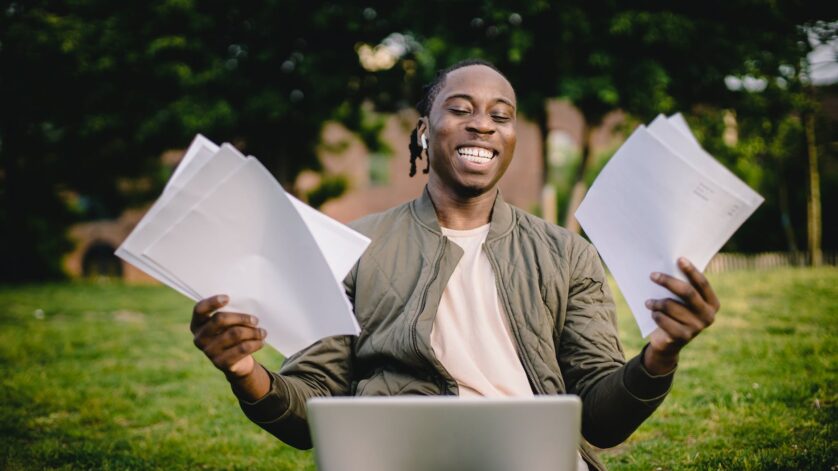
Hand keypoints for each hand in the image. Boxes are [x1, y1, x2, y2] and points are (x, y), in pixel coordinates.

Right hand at [190, 295, 266, 378]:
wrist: (237, 362)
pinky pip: (242, 348)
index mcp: (197, 324)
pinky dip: (255, 343)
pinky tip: (261, 342)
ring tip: (262, 332)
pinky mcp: (221, 363)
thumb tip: (247, 304)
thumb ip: (230, 313)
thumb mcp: (228, 323)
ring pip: (235, 333)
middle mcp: (199, 338)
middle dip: (241, 317)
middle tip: (256, 320)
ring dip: (253, 332)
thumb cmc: (232, 334)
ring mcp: (209, 352)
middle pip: (220, 319)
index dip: (212, 302)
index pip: (199, 309)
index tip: (228, 298)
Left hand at [643, 257, 719, 374]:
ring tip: (648, 302)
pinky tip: (653, 314)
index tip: (679, 259)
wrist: (668, 342)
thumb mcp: (682, 301)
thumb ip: (684, 286)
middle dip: (668, 281)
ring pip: (671, 305)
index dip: (691, 270)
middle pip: (687, 292)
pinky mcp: (682, 337)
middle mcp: (708, 316)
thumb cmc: (676, 314)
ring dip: (656, 302)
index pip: (702, 283)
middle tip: (653, 275)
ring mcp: (696, 328)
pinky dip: (655, 314)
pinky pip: (663, 319)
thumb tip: (670, 263)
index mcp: (712, 304)